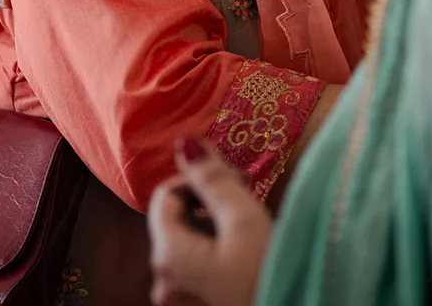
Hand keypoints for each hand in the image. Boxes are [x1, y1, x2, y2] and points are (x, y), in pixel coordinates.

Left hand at [147, 137, 272, 305]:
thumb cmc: (269, 276)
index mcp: (166, 255)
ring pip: (189, 245)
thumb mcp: (245, 220)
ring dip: (217, 229)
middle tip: (250, 202)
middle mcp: (162, 281)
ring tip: (253, 233)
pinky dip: (218, 254)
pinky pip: (197, 269)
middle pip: (177, 221)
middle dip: (210, 204)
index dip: (198, 180)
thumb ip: (212, 179)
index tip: (238, 183)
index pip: (165, 194)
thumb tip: (184, 142)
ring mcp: (177, 301)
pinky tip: (248, 258)